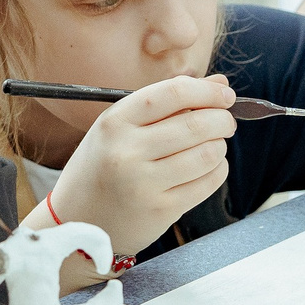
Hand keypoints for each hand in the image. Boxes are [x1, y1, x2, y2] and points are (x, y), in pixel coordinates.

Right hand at [44, 76, 234, 255]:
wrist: (77, 221)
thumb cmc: (102, 166)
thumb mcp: (120, 128)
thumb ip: (168, 102)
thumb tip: (220, 83)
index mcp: (115, 121)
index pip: (173, 93)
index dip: (208, 91)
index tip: (225, 94)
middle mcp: (127, 151)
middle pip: (196, 124)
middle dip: (222, 119)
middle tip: (226, 121)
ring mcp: (143, 183)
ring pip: (207, 154)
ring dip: (220, 146)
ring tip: (214, 145)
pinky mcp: (160, 210)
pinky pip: (207, 182)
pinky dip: (218, 170)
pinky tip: (209, 167)